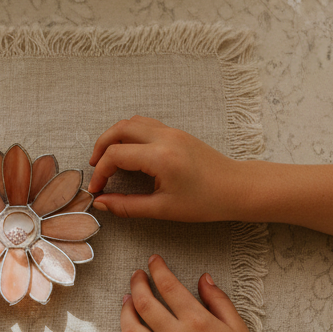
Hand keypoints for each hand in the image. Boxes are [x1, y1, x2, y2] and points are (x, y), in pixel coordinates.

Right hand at [88, 116, 247, 220]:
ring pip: (132, 122)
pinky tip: (129, 153)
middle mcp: (165, 138)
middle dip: (101, 147)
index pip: (116, 155)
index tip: (97, 190)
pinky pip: (145, 124)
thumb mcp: (163, 209)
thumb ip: (128, 206)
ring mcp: (172, 132)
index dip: (100, 172)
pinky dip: (130, 134)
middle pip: (119, 129)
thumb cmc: (206, 202)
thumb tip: (102, 204)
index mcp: (161, 157)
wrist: (237, 188)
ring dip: (115, 137)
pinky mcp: (177, 133)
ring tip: (108, 159)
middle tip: (95, 167)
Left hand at [118, 255, 262, 331]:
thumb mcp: (237, 326)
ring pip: (130, 330)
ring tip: (127, 300)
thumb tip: (202, 277)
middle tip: (137, 275)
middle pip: (144, 303)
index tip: (153, 260)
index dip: (158, 268)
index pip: (168, 286)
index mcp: (197, 322)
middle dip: (137, 283)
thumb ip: (218, 300)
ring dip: (125, 311)